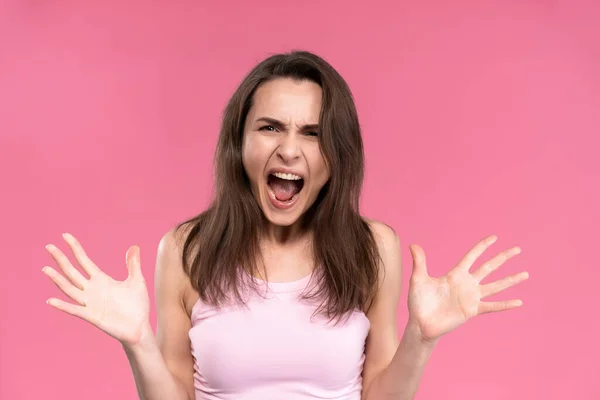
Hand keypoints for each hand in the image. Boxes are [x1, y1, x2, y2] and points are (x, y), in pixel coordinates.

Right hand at [43, 233, 150, 346]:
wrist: (140, 328)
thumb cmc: (137, 306)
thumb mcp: (136, 281)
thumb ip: (133, 265)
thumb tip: (134, 246)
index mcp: (101, 280)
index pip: (84, 261)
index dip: (75, 248)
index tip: (65, 236)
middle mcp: (92, 290)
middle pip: (72, 272)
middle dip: (61, 259)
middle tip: (49, 246)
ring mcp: (91, 303)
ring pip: (70, 289)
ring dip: (58, 280)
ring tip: (46, 269)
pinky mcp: (92, 317)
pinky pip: (75, 310)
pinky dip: (63, 306)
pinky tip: (51, 300)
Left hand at [406, 235, 528, 342]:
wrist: (421, 323)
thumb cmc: (419, 302)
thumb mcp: (418, 279)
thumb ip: (419, 262)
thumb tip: (413, 245)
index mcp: (455, 274)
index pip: (472, 256)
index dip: (483, 246)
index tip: (495, 237)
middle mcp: (467, 284)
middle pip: (489, 267)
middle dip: (502, 257)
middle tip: (517, 248)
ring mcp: (471, 297)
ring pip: (495, 285)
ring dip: (510, 280)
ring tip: (526, 274)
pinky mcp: (472, 310)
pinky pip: (492, 306)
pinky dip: (505, 304)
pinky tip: (518, 302)